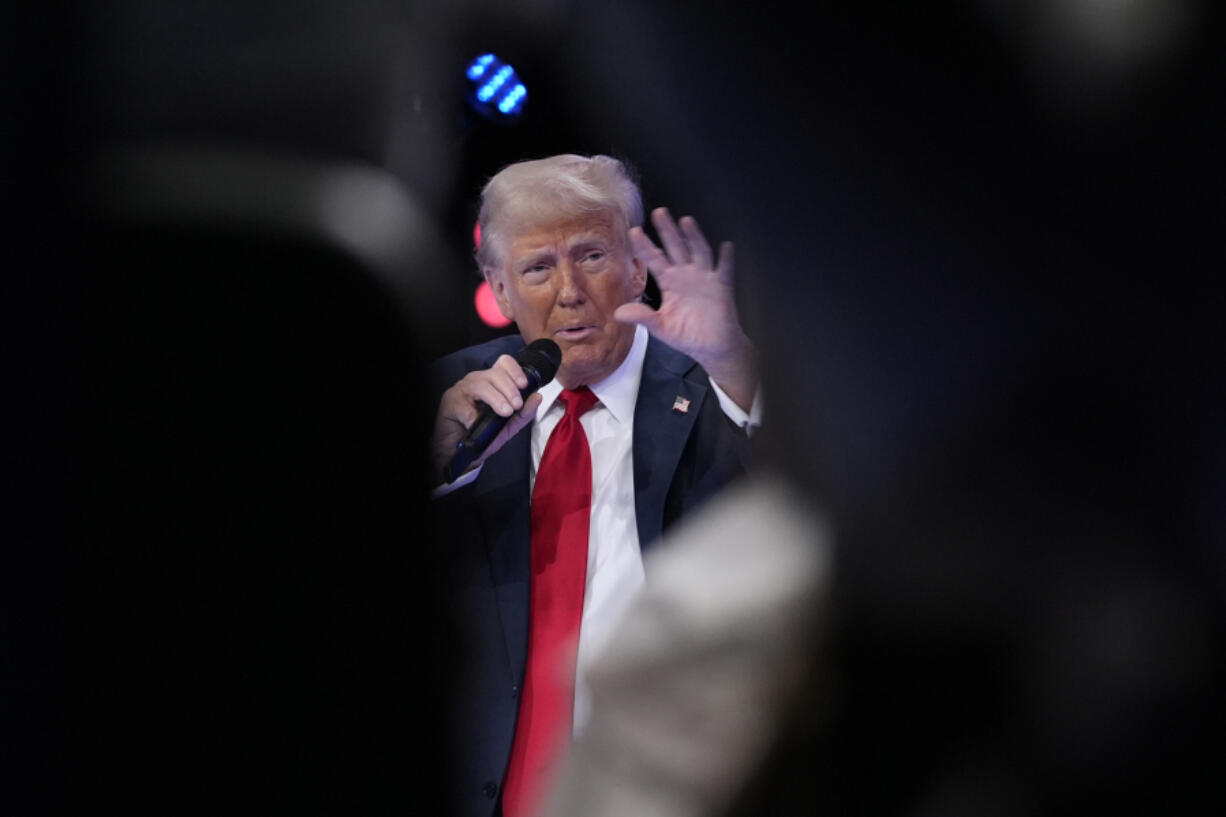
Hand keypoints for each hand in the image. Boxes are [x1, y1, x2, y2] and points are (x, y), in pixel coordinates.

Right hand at [432, 354, 542, 482]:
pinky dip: (473, 416)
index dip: (515, 371)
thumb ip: (524, 413)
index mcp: (493, 382)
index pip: (504, 363)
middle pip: (495, 373)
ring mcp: (462, 389)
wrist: (462, 452)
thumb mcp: (509, 426)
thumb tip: (538, 397)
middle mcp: (478, 381)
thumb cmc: (484, 434)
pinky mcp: (450, 401)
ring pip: (481, 385)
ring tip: (505, 412)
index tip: (524, 385)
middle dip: (510, 389)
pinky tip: (477, 424)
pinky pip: (464, 405)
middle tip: (516, 405)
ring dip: (496, 399)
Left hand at [616, 207, 757, 411]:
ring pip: (699, 252)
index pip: (655, 260)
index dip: (645, 246)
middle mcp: (686, 275)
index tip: (634, 232)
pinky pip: (725, 270)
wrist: (712, 347)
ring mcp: (705, 278)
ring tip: (685, 221)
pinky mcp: (722, 287)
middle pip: (676, 248)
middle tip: (658, 212)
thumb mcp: (661, 327)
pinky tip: (726, 247)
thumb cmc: (687, 334)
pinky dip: (726, 259)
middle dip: (667, 231)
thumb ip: (643, 317)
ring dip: (693, 237)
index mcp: (670, 283)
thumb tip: (618, 313)